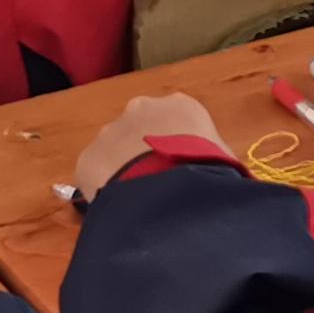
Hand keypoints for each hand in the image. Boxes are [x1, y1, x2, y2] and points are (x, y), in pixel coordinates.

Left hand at [69, 93, 219, 201]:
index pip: (177, 120)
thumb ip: (212, 157)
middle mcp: (142, 109)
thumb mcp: (224, 159)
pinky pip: (96, 173)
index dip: (178, 144)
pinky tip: (119, 206)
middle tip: (155, 181)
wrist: (169, 188)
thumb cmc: (208, 170)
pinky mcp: (89, 156)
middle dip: (145, 151)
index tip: (181, 166)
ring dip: (123, 168)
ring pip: (115, 149)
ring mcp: (111, 130)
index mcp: (180, 105)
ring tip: (137, 197)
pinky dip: (104, 187)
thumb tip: (214, 175)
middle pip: (141, 129)